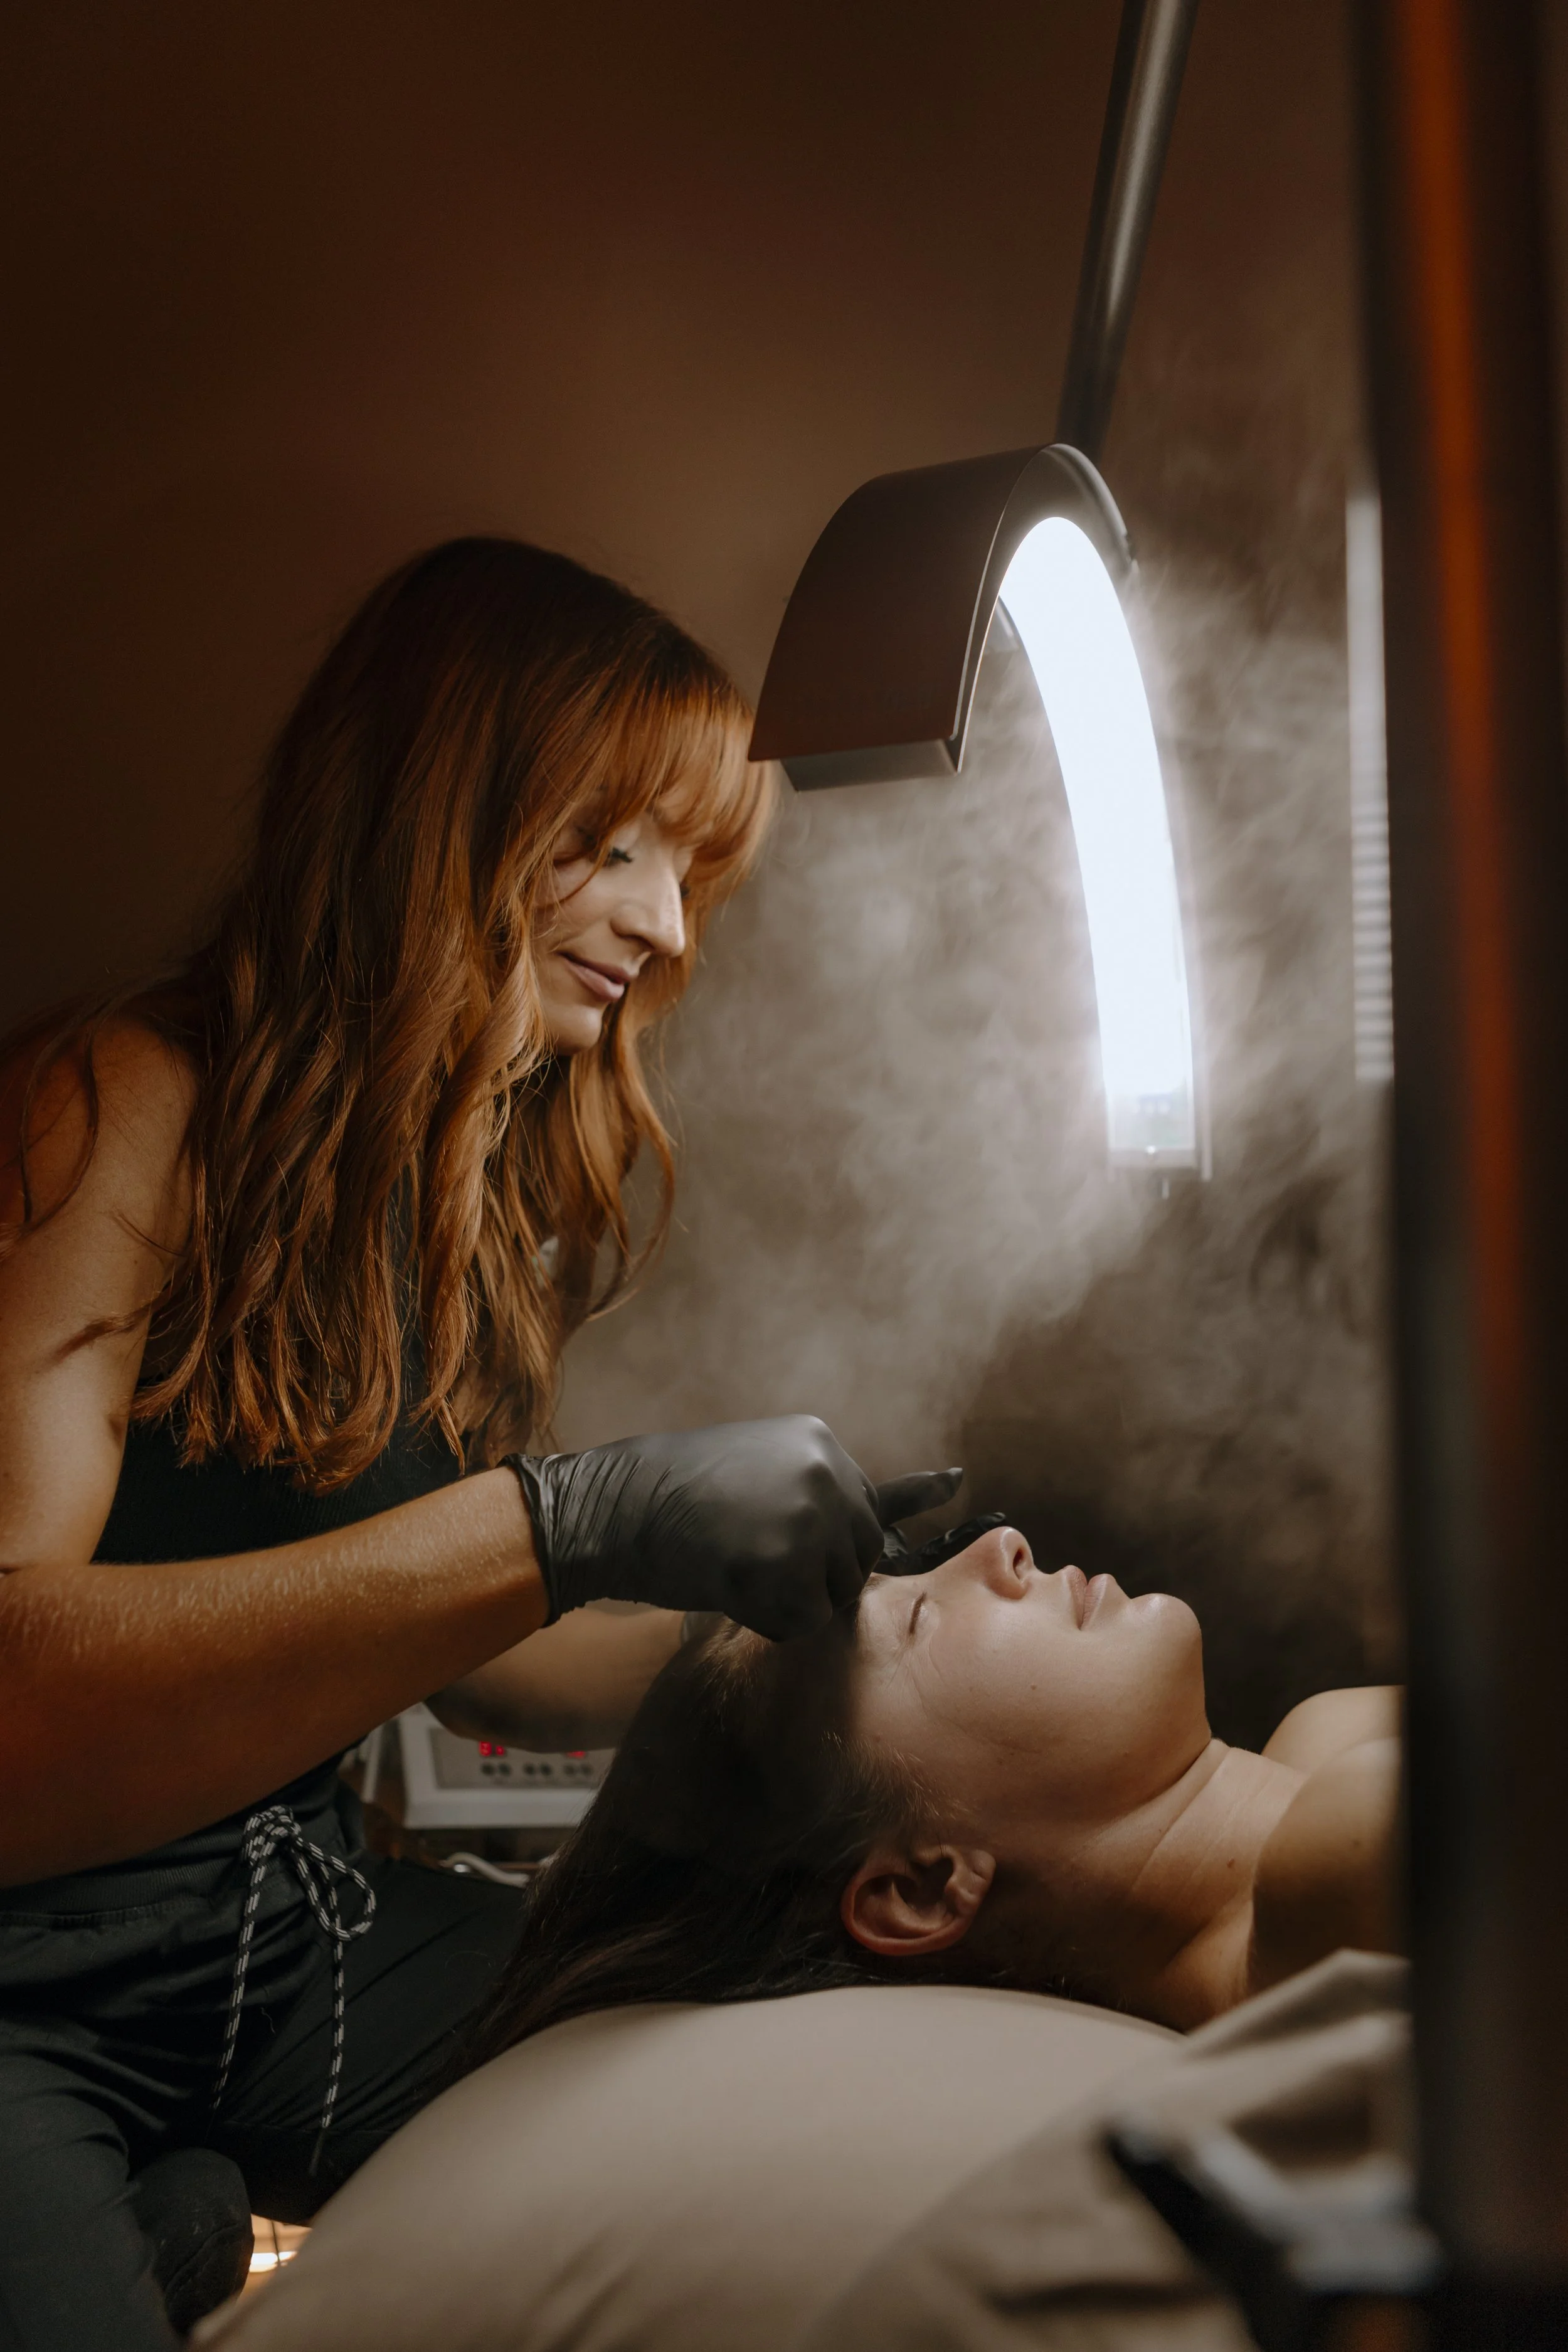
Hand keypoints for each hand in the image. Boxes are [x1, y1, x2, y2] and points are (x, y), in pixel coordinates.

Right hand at [507, 1417, 890, 1639]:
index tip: (783, 1545)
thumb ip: (831, 1487)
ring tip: (729, 1565)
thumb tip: (954, 1480)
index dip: (825, 1547)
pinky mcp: (787, 1566)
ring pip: (833, 1598)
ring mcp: (809, 1520)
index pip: (866, 1514)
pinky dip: (764, 1622)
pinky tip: (723, 1587)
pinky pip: (800, 1626)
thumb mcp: (762, 1466)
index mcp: (821, 1443)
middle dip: (811, 1577)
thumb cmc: (677, 1492)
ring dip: (787, 1600)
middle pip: (858, 1561)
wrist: (613, 1506)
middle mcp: (827, 1474)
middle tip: (745, 1558)